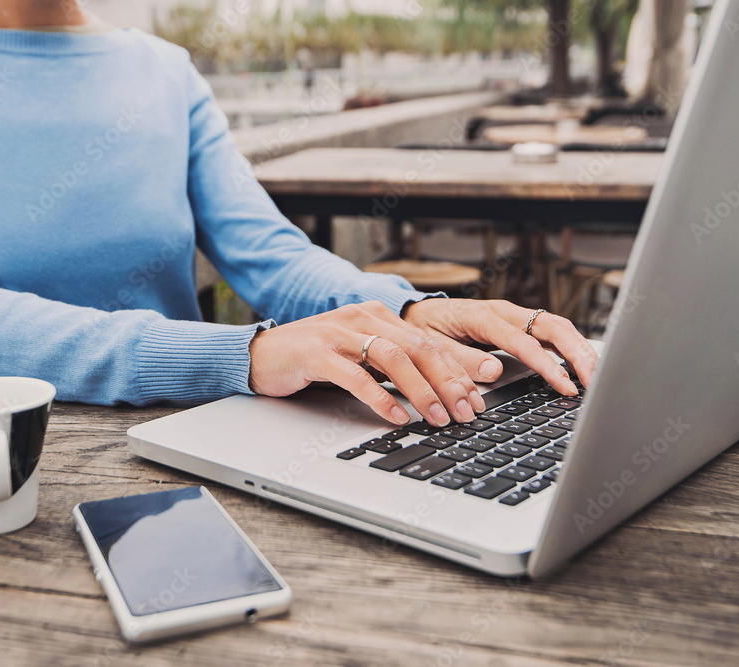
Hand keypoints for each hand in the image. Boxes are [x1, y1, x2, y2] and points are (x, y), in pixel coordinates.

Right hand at [248, 299, 596, 427]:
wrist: (261, 354)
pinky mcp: (317, 353)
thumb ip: (394, 367)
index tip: (477, 398)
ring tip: (437, 417)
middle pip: (418, 347)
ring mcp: (339, 333)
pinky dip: (380, 397)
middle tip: (467, 412)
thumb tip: (437, 394)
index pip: (428, 342)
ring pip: (393, 357)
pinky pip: (355, 375)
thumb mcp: (360, 358)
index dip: (456, 370)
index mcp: (379, 316)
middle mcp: (364, 318)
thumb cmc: (314, 360)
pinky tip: (396, 416)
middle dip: (448, 381)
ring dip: (420, 390)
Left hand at [401, 298, 597, 392]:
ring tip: (598, 375)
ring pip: (558, 326)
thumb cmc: (423, 330)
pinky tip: (583, 365)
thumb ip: (461, 360)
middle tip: (597, 380)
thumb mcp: (432, 348)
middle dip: (578, 352)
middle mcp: (504, 312)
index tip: (565, 386)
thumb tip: (494, 371)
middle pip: (552, 326)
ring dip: (581, 348)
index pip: (524, 342)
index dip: (547, 365)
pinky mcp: (519, 323)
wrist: (417, 313)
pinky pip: (551, 332)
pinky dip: (571, 346)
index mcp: (482, 316)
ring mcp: (514, 315)